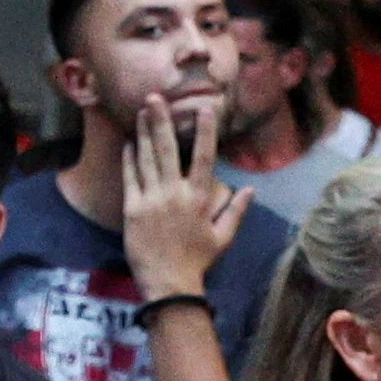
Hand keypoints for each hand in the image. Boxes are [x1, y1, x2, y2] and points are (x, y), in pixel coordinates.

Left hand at [120, 97, 247, 299]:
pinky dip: (129, 159)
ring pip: (147, 159)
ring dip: (143, 133)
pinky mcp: (133, 209)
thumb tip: (251, 189)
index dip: (204, 131)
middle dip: (161, 121)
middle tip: (155, 97)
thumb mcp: (223, 237)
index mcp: (199, 198)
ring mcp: (152, 200)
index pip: (203, 157)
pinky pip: (130, 178)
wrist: (169, 283)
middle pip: (168, 150)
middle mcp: (175, 193)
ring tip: (140, 111)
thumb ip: (236, 211)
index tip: (203, 108)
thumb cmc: (198, 261)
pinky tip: (128, 143)